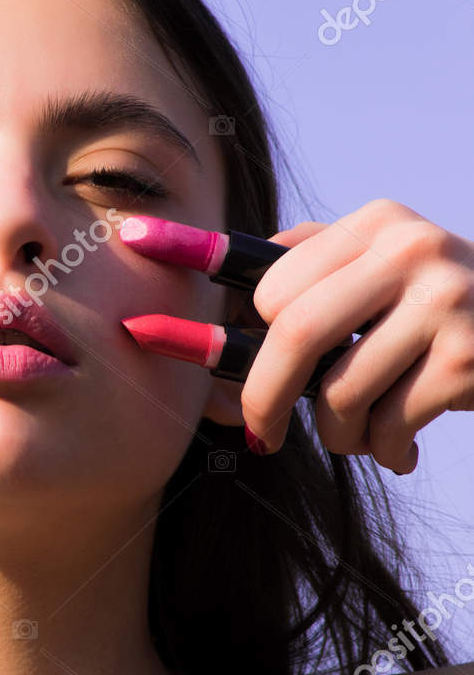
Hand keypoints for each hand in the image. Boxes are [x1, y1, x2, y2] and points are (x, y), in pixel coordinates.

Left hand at [242, 198, 473, 470]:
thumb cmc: (440, 308)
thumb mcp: (386, 263)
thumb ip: (313, 263)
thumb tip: (224, 300)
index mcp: (376, 223)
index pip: (275, 288)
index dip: (254, 344)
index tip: (252, 377)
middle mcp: (410, 251)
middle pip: (296, 333)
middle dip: (265, 398)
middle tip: (263, 434)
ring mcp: (445, 303)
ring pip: (341, 393)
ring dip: (339, 435)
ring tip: (360, 437)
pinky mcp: (467, 359)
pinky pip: (389, 426)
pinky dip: (384, 451)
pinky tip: (400, 449)